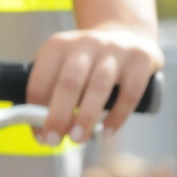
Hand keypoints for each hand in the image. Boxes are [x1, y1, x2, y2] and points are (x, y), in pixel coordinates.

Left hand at [27, 24, 161, 146]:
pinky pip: (129, 93)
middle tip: (54, 140)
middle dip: (59, 116)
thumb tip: (43, 133)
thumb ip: (51, 94)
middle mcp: (86, 44)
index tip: (40, 135)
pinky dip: (117, 116)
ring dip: (86, 118)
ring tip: (78, 139)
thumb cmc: (88, 63)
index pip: (41, 80)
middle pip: (69, 82)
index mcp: (59, 46)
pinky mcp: (141, 59)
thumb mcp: (64, 66)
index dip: (36, 111)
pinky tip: (107, 132)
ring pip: (98, 87)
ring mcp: (115, 50)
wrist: (128, 36)